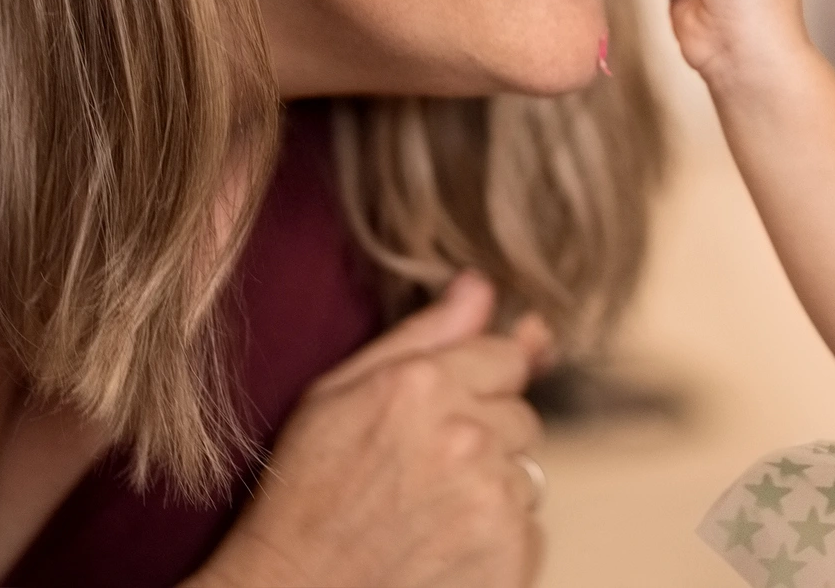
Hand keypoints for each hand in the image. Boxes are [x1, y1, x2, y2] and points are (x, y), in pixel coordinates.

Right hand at [193, 273, 554, 587]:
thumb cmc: (304, 497)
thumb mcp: (338, 395)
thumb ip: (423, 334)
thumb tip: (482, 284)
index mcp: (421, 384)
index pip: (507, 356)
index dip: (475, 388)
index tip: (438, 419)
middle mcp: (466, 434)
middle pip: (522, 416)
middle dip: (485, 437)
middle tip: (419, 474)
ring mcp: (491, 496)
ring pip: (527, 472)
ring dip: (491, 488)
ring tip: (424, 515)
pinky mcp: (509, 551)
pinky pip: (530, 525)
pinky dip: (497, 538)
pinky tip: (442, 548)